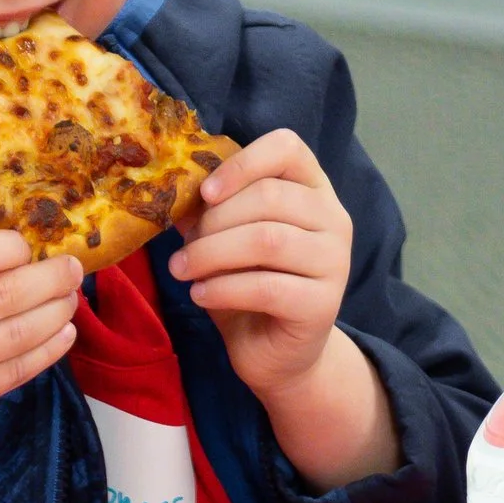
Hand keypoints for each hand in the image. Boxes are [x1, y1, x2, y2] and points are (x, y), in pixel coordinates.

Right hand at [0, 230, 81, 502]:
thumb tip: (17, 252)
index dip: (13, 247)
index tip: (30, 247)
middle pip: (4, 295)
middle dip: (51, 279)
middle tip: (74, 268)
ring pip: (17, 335)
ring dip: (56, 313)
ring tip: (72, 298)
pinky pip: (13, 374)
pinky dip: (46, 352)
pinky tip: (63, 334)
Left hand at [170, 130, 396, 487]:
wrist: (278, 354)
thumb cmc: (250, 285)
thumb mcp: (225, 238)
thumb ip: (208, 209)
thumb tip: (168, 184)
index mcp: (312, 189)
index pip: (288, 148)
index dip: (243, 163)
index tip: (206, 193)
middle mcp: (333, 219)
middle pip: (270, 197)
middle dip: (214, 222)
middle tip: (182, 248)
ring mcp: (335, 262)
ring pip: (267, 240)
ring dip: (210, 254)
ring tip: (182, 271)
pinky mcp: (323, 305)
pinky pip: (266, 287)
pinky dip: (222, 289)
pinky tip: (200, 295)